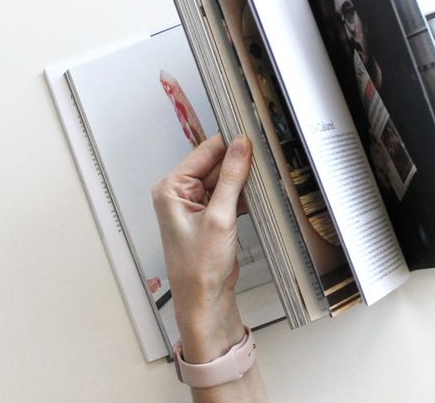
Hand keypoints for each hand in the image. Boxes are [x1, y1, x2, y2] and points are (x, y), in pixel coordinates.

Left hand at [152, 134, 251, 362]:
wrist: (204, 300)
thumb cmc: (199, 268)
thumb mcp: (219, 217)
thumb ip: (231, 178)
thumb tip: (240, 146)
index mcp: (171, 188)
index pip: (203, 153)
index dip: (228, 143)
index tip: (252, 135)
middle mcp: (179, 193)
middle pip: (214, 165)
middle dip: (238, 162)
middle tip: (264, 157)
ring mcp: (194, 205)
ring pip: (224, 180)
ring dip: (242, 180)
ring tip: (263, 178)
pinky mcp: (209, 216)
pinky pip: (228, 195)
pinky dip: (242, 194)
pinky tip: (257, 195)